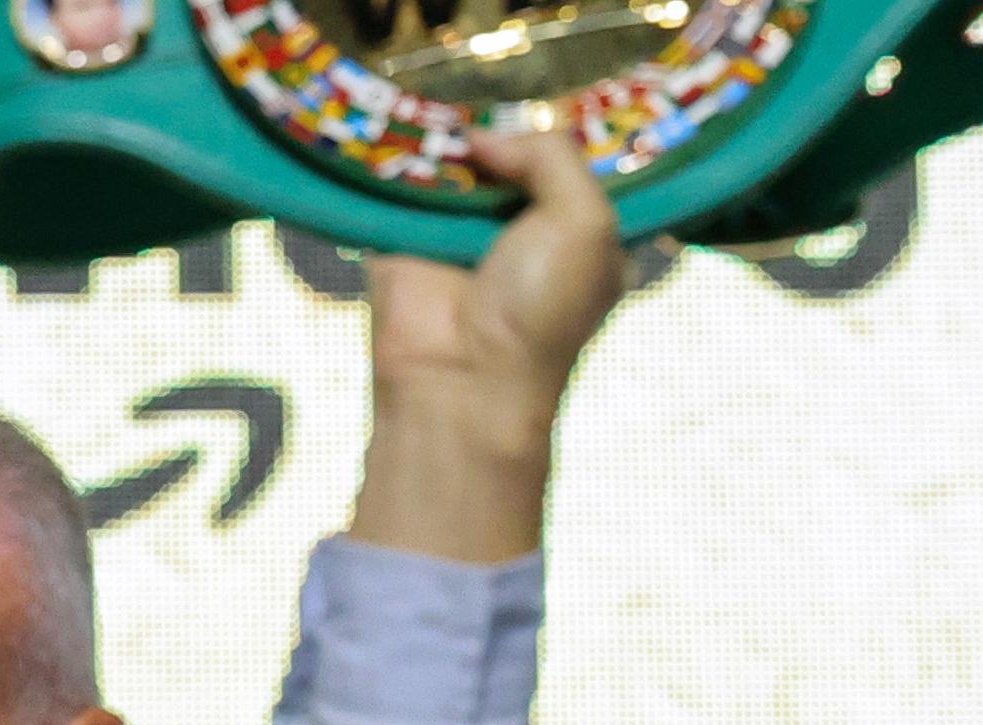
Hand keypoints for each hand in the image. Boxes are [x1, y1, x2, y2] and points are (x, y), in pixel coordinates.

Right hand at [352, 131, 625, 562]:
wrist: (459, 379)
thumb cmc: (540, 309)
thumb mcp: (585, 222)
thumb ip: (552, 156)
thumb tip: (482, 139)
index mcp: (575, 233)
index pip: (569, 165)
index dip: (558, 130)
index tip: (553, 98)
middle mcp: (518, 229)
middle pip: (510, 154)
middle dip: (499, 126)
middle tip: (487, 88)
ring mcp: (458, 230)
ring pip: (454, 161)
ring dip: (445, 135)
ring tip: (437, 97)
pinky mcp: (402, 235)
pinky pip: (399, 182)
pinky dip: (396, 154)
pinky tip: (398, 123)